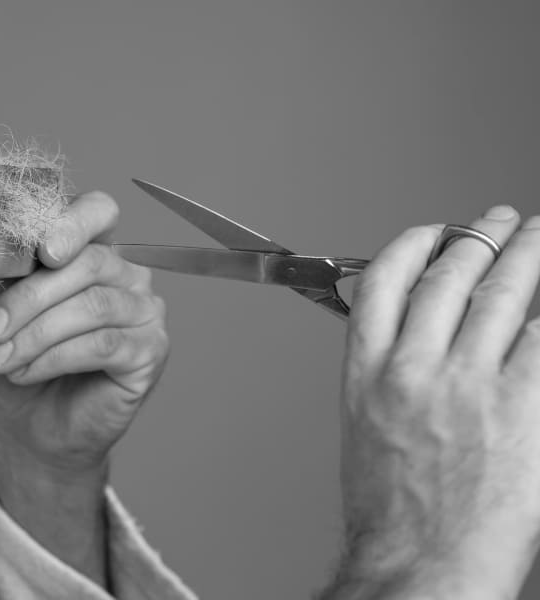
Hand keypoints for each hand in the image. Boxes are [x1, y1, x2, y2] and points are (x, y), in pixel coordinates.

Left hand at [0, 191, 166, 582]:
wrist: (22, 426)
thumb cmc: (10, 356)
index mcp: (90, 247)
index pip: (97, 211)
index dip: (71, 222)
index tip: (40, 251)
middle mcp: (126, 273)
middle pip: (88, 262)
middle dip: (29, 296)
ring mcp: (144, 312)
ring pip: (92, 306)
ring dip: (35, 333)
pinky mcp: (151, 352)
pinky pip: (103, 344)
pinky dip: (55, 358)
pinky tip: (25, 373)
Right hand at [323, 206, 539, 598]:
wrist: (420, 566)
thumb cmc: (392, 515)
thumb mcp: (366, 429)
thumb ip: (388, 374)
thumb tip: (420, 336)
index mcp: (367, 373)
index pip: (384, 283)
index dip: (414, 244)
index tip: (433, 232)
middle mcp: (415, 369)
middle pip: (451, 276)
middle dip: (480, 236)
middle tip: (500, 220)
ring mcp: (471, 386)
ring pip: (503, 295)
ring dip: (527, 255)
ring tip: (539, 238)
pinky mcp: (524, 409)